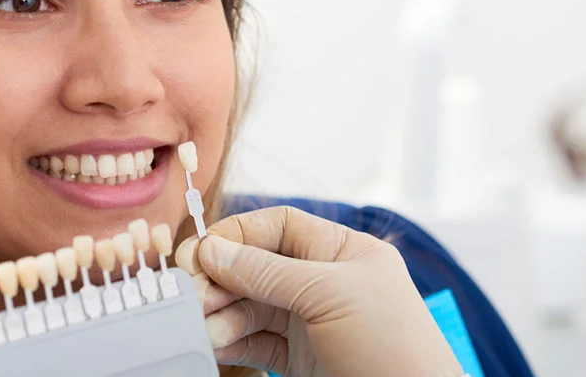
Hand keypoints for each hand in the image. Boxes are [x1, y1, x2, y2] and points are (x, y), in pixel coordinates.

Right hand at [175, 206, 462, 376]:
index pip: (279, 226)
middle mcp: (325, 282)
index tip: (202, 252)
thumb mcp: (329, 294)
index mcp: (343, 252)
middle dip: (222, 279)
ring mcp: (311, 322)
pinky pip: (254, 342)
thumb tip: (212, 249)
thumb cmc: (393, 347)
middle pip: (257, 266)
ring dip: (221, 314)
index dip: (237, 234)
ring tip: (203, 328)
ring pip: (250, 307)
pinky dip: (230, 341)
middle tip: (193, 295)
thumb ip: (267, 271)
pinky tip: (213, 343)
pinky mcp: (300, 359)